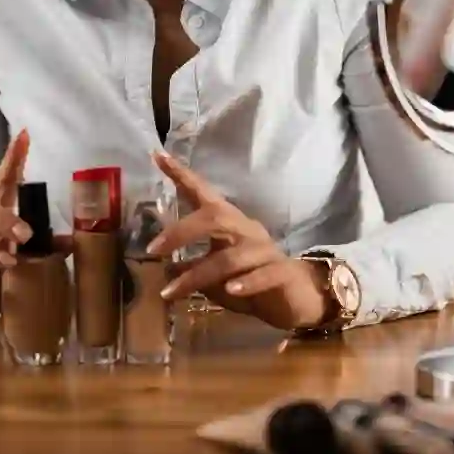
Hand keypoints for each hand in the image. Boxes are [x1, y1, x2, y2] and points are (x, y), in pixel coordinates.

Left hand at [147, 152, 330, 331]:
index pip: (204, 195)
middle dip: (182, 231)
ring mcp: (266, 251)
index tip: (159, 156)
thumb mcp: (217, 277)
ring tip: (171, 292)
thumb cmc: (254, 282)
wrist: (299, 298)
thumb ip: (195, 269)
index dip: (183, 176)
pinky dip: (246, 283)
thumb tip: (166, 270)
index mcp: (231, 225)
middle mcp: (247, 231)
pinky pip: (263, 274)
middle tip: (154, 248)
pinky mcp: (282, 273)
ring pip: (230, 257)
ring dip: (198, 275)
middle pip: (215, 218)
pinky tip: (230, 291)